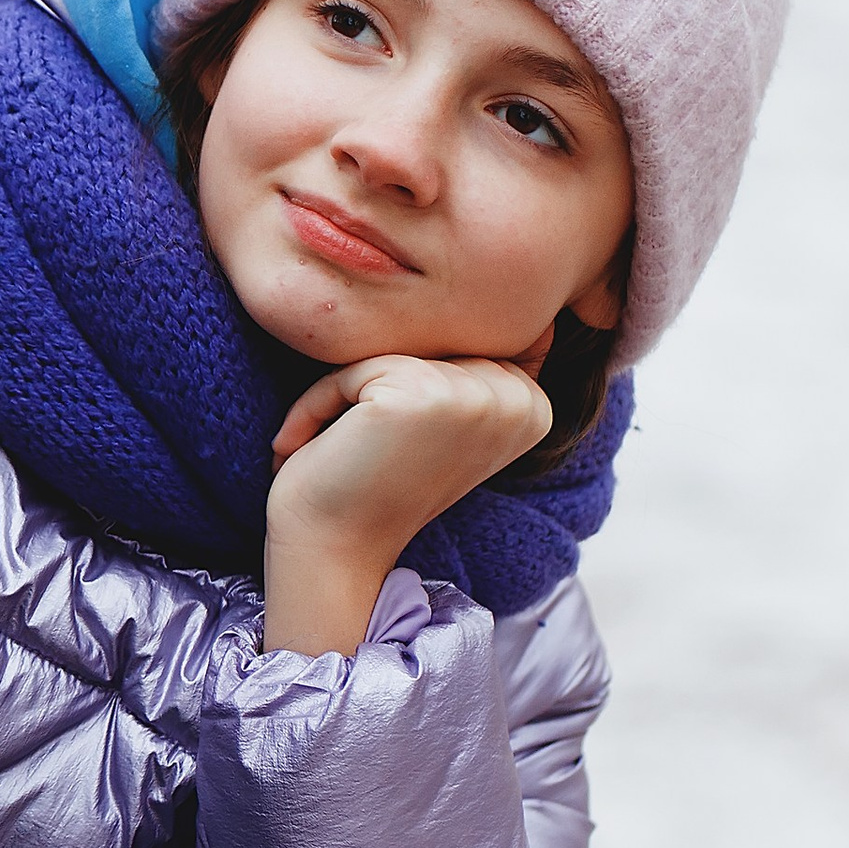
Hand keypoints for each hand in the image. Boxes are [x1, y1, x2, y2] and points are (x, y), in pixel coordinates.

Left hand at [261, 335, 553, 659]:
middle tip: (361, 452)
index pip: (455, 341)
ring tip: (339, 450)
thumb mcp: (440, 420)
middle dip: (373, 386)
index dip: (406, 386)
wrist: (334, 551)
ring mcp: (476, 396)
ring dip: (342, 396)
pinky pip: (351, 366)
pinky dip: (317, 403)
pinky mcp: (422, 394)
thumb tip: (456, 296)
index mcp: (534, 404)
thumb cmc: (374, 484)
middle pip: (423, 339)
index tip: (394, 450)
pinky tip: (314, 449)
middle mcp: (518, 400)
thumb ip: (461, 366)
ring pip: (386, 347)